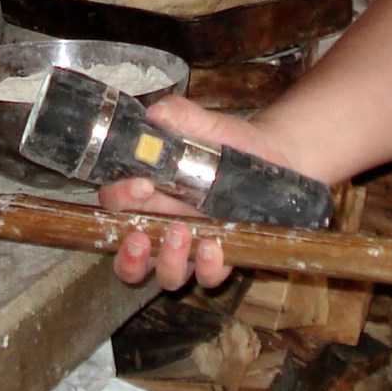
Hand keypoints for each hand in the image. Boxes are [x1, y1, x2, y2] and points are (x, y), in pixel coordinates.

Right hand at [99, 95, 307, 291]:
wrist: (275, 157)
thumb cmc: (230, 144)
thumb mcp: (206, 126)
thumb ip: (181, 116)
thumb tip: (156, 113)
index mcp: (149, 195)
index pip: (116, 206)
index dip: (118, 201)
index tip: (138, 185)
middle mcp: (163, 227)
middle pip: (128, 257)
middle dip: (128, 255)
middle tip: (140, 237)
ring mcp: (192, 248)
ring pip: (166, 275)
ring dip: (168, 262)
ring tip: (181, 234)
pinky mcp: (221, 260)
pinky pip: (208, 277)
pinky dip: (208, 268)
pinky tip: (216, 246)